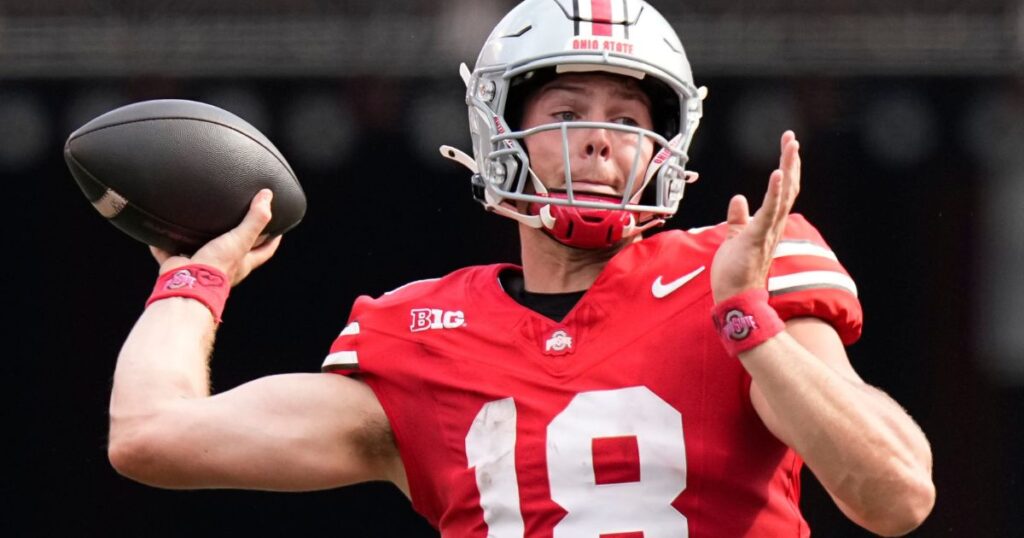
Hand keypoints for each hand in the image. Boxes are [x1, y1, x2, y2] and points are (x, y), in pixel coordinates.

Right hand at [150, 189, 281, 285]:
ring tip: (196, 221)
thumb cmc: (218, 266)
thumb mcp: (241, 239)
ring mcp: (200, 266)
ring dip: (198, 239)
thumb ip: (255, 219)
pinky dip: (163, 244)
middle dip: (235, 238)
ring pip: (201, 251)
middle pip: (234, 251)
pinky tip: (159, 232)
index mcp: (242, 262)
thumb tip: (267, 196)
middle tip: (236, 220)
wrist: (187, 284)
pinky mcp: (178, 266)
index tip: (277, 228)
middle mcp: (223, 266)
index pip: (265, 251)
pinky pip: (169, 253)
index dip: (272, 240)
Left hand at [710, 131, 800, 302]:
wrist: (735, 298)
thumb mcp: (734, 237)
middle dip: (790, 161)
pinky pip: (769, 212)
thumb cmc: (735, 272)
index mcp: (769, 224)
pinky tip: (778, 173)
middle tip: (792, 137)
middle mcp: (774, 225)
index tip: (788, 147)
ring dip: (788, 168)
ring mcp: (768, 231)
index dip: (786, 168)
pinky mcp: (758, 237)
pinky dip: (775, 192)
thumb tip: (738, 199)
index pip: (782, 192)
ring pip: (783, 195)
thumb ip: (738, 218)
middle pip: (788, 188)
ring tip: (791, 146)